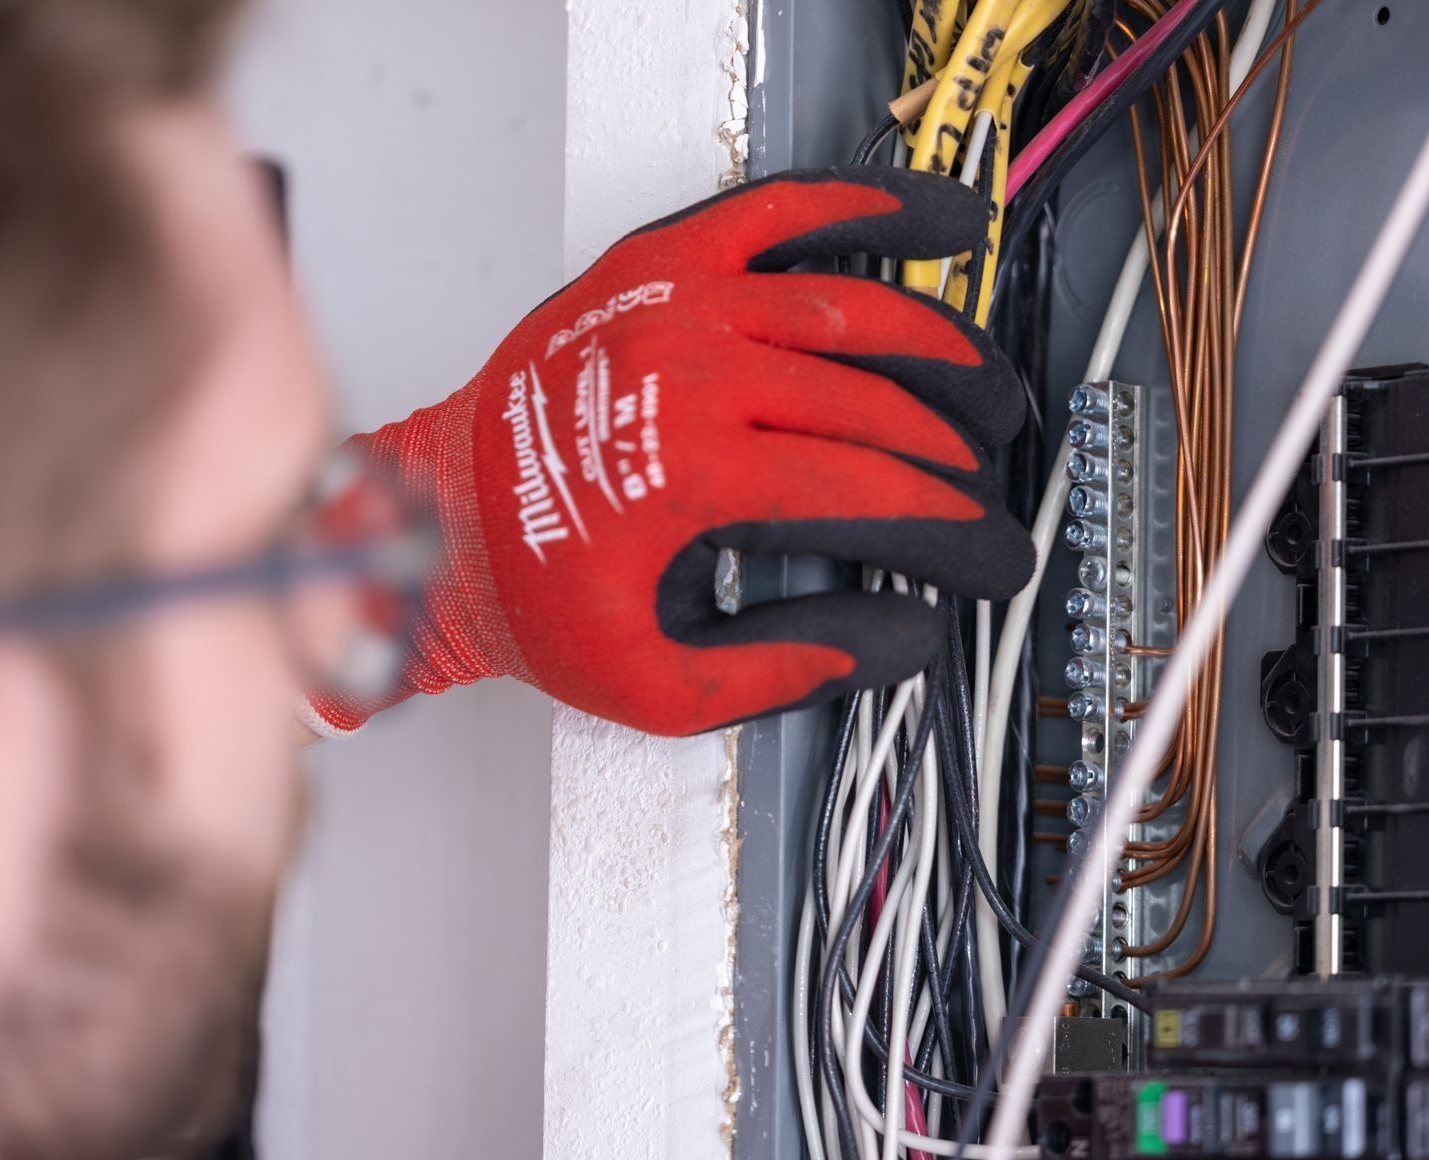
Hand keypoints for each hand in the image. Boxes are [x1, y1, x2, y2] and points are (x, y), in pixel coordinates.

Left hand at [304, 168, 1033, 737]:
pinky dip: (869, 210)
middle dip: (959, 455)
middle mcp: (690, 376)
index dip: (954, 531)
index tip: (991, 555)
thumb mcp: (654, 680)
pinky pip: (782, 213)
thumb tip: (901, 638)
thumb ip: (787, 667)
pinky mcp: (659, 263)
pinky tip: (936, 222)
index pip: (874, 494)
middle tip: (990, 488)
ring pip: (853, 309)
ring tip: (988, 390)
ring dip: (942, 351)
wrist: (437, 519)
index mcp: (692, 477)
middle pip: (877, 405)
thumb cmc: (530, 588)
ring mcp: (676, 304)